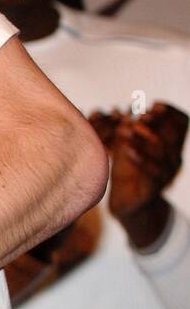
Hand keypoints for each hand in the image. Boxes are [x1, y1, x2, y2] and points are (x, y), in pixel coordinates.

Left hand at [102, 102, 185, 248]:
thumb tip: (125, 111)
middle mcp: (173, 158)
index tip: (155, 105)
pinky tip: (128, 149)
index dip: (171, 113)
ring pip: (162, 152)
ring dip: (145, 138)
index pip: (181, 124)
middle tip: (142, 115)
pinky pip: (152, 172)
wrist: (128, 203)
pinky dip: (140, 158)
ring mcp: (166, 173)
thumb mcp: (128, 147)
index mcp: (170, 146)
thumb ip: (129, 131)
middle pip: (173, 136)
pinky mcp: (154, 188)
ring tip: (130, 128)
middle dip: (158, 123)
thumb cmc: (128, 171)